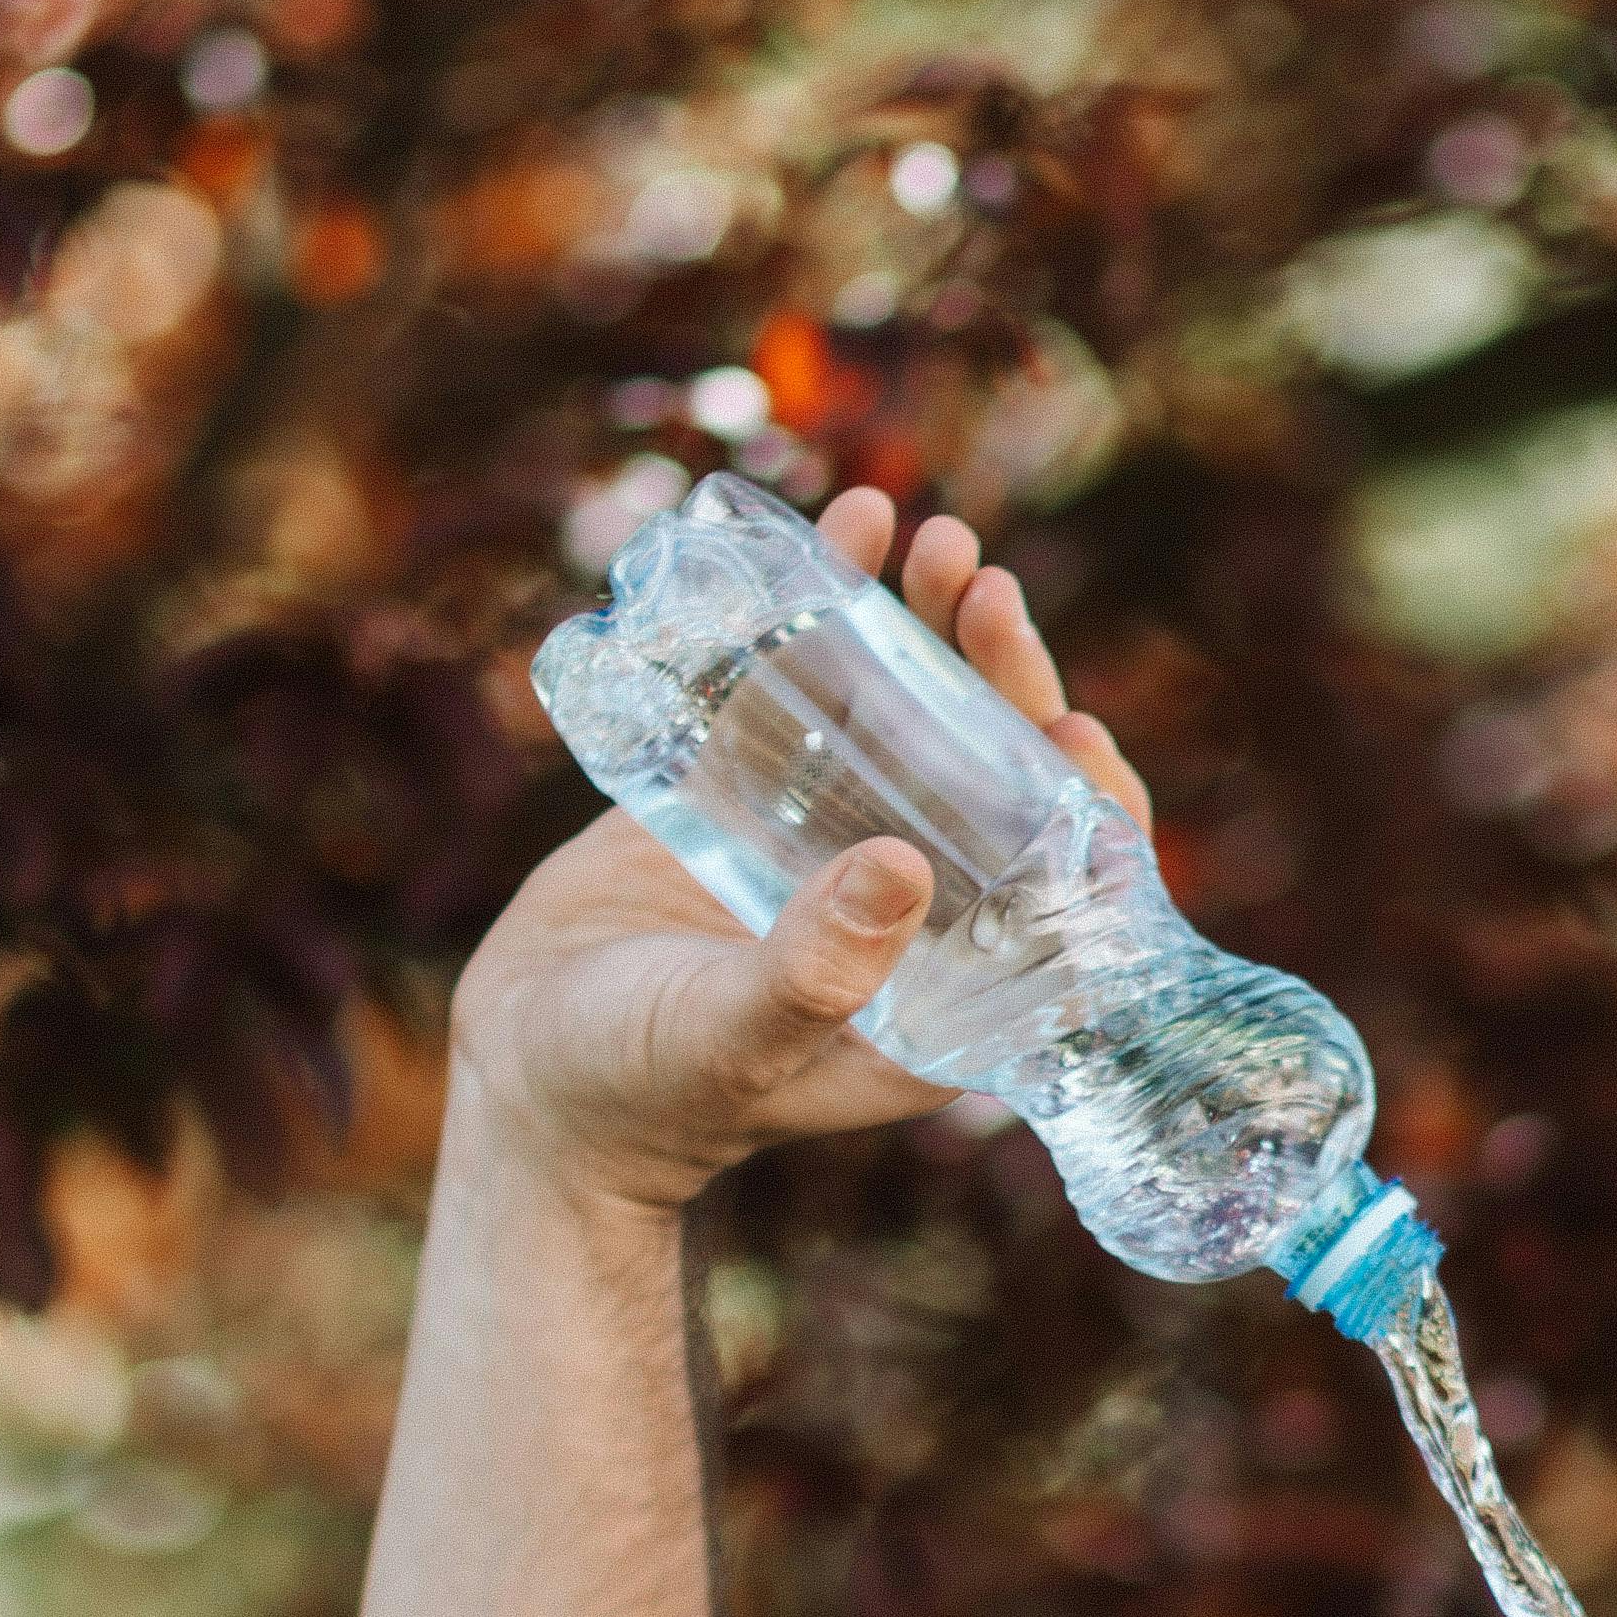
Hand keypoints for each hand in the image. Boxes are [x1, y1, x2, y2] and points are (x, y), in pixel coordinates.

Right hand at [454, 490, 1151, 1213]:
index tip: (1075, 731)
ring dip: (939, 627)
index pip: (1066, 891)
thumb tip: (903, 866)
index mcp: (949, 987)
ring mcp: (835, 840)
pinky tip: (852, 524)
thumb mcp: (731, 1039)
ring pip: (916, 715)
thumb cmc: (643, 1092)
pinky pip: (816, 687)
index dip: (1090, 807)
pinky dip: (837, 606)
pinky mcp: (757, 790)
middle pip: (996, 776)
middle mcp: (911, 908)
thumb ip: (813, 970)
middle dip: (1008, 679)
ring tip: (938, 543)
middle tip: (984, 591)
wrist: (527, 1073)